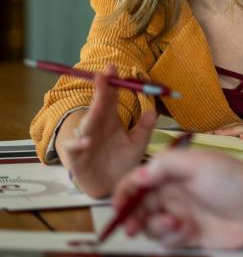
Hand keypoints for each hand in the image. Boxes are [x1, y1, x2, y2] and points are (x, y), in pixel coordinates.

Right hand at [56, 65, 156, 197]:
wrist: (111, 188)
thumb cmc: (122, 162)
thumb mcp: (137, 144)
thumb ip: (144, 128)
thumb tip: (154, 110)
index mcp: (111, 120)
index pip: (110, 97)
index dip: (111, 83)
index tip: (113, 68)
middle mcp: (97, 127)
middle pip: (98, 105)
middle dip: (100, 90)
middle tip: (103, 75)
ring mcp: (86, 141)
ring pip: (87, 123)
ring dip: (92, 113)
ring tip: (99, 104)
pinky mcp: (77, 158)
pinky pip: (74, 148)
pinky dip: (79, 144)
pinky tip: (87, 141)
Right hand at [113, 150, 242, 248]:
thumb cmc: (231, 179)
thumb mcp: (197, 164)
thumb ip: (164, 166)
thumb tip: (137, 176)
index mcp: (174, 170)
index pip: (139, 179)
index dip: (124, 191)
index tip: (117, 207)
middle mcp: (175, 191)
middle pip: (140, 205)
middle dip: (132, 215)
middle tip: (130, 227)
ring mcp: (182, 213)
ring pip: (151, 224)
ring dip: (154, 227)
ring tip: (172, 224)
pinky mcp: (190, 234)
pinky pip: (168, 239)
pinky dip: (170, 237)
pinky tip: (184, 231)